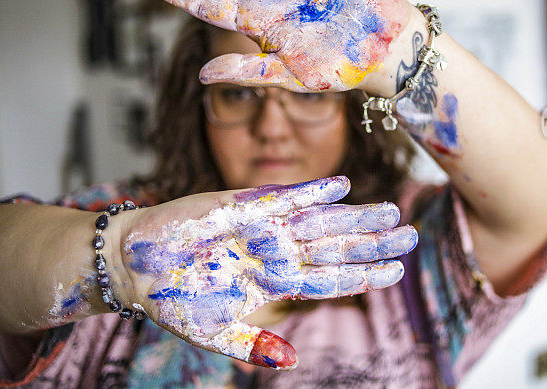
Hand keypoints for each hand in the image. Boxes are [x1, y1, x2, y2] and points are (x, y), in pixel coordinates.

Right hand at [107, 177, 416, 368]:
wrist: (136, 268)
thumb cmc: (176, 300)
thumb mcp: (218, 333)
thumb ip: (256, 344)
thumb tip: (292, 360)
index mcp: (276, 282)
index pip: (331, 279)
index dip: (364, 275)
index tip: (397, 269)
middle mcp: (278, 253)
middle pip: (336, 247)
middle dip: (373, 242)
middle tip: (410, 234)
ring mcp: (264, 228)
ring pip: (319, 222)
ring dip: (354, 216)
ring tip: (390, 211)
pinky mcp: (243, 205)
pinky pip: (284, 198)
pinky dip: (311, 192)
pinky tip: (342, 186)